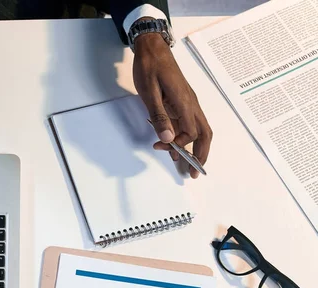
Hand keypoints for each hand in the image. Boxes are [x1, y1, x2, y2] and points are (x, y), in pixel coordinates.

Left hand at [132, 32, 212, 177]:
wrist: (152, 48)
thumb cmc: (150, 68)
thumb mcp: (150, 93)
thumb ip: (159, 116)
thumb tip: (168, 139)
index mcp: (185, 102)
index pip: (191, 132)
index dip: (180, 144)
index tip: (162, 147)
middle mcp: (191, 104)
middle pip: (205, 134)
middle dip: (202, 155)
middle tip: (195, 173)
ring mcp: (188, 103)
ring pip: (199, 130)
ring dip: (196, 148)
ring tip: (189, 165)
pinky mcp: (182, 101)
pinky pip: (189, 123)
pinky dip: (187, 138)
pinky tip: (178, 147)